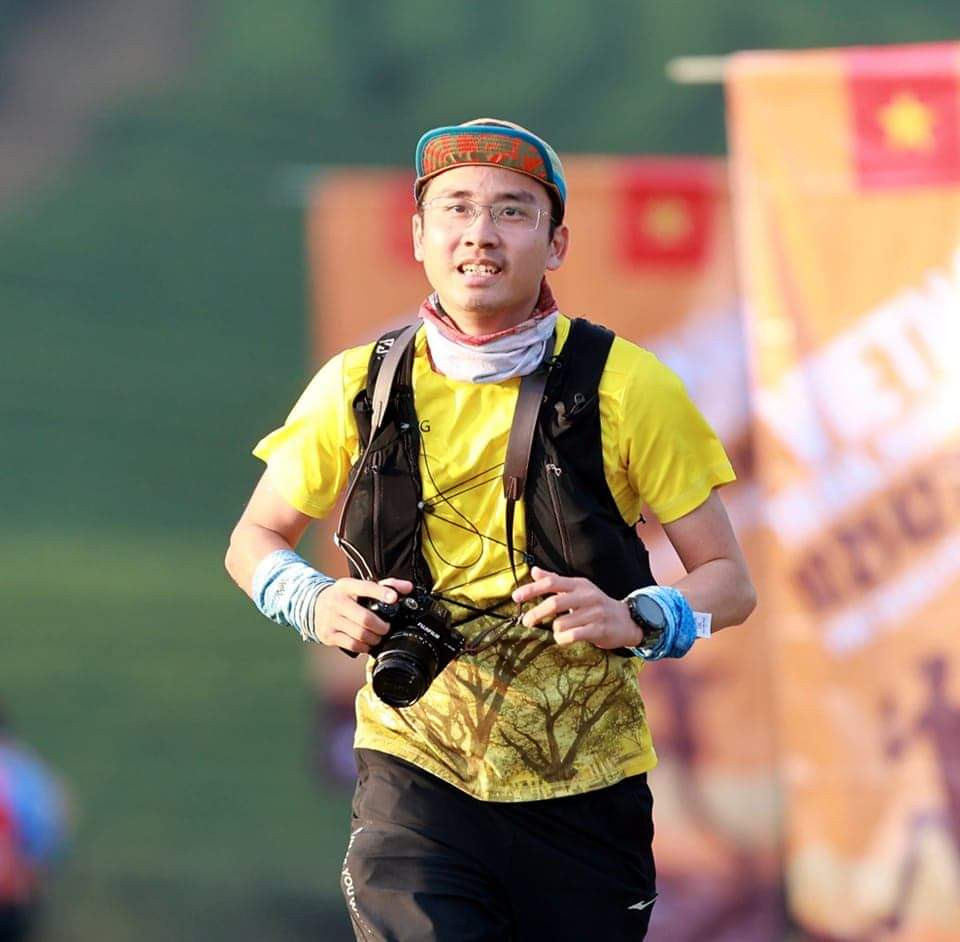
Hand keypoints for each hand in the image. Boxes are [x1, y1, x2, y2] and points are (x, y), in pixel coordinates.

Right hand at [313, 578, 413, 653]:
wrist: (314, 605)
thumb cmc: (344, 597)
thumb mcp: (359, 587)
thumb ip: (385, 585)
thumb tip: (408, 588)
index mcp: (346, 586)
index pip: (365, 587)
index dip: (381, 593)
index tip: (394, 598)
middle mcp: (336, 601)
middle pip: (365, 618)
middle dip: (381, 626)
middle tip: (387, 628)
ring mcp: (330, 619)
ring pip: (360, 634)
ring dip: (375, 638)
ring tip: (378, 636)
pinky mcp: (328, 634)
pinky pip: (352, 645)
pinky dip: (364, 647)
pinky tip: (368, 643)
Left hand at [511, 566, 642, 649]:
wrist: (626, 620)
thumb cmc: (596, 605)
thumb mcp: (578, 589)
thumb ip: (555, 581)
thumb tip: (534, 571)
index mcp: (579, 584)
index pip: (552, 582)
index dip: (532, 589)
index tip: (516, 597)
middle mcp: (587, 596)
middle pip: (554, 603)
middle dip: (537, 613)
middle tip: (526, 621)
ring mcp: (594, 613)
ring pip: (561, 623)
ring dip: (554, 630)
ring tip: (559, 632)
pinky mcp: (599, 629)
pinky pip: (573, 636)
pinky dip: (563, 639)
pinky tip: (563, 639)